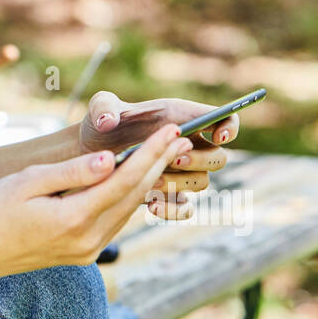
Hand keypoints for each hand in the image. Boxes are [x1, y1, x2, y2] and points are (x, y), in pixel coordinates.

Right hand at [0, 123, 192, 280]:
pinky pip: (113, 221)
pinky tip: (137, 179)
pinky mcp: (82, 254)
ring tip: (167, 154)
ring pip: (127, 210)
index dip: (152, 153)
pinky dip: (128, 197)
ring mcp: (86, 251)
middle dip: (160, 164)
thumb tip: (112, 159)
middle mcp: (87, 240)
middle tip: (183, 137)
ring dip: (148, 181)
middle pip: (135, 196)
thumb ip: (72, 172)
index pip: (126, 180)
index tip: (171, 130)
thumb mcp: (26, 182)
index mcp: (74, 219)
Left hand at [77, 92, 238, 218]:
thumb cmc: (100, 124)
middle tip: (173, 159)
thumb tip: (109, 122)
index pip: (223, 119)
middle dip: (200, 159)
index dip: (229, 127)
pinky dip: (172, 210)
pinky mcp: (168, 195)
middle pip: (218, 157)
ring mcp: (180, 173)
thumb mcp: (99, 107)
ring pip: (201, 183)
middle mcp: (187, 144)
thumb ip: (103, 107)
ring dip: (179, 183)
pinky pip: (185, 208)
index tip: (219, 135)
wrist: (88, 153)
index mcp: (181, 117)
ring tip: (150, 181)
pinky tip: (150, 206)